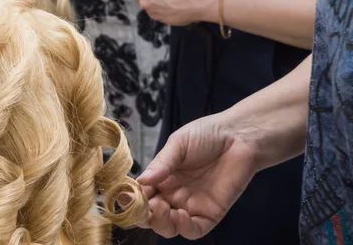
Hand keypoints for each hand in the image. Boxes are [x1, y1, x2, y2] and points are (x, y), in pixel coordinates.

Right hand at [137, 115, 258, 238]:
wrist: (239, 136)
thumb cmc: (207, 134)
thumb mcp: (178, 144)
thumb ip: (161, 164)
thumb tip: (140, 181)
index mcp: (161, 177)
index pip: (140, 194)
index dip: (131, 198)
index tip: (125, 196)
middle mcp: (173, 194)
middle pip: (151, 215)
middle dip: (143, 215)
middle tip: (145, 205)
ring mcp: (191, 205)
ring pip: (169, 227)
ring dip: (161, 223)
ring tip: (162, 208)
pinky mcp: (211, 213)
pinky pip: (194, 230)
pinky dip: (184, 228)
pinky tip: (181, 215)